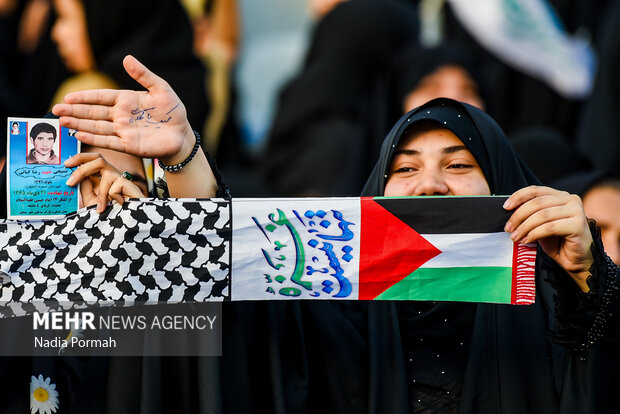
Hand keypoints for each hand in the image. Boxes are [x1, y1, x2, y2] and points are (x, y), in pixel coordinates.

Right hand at [52, 55, 195, 164]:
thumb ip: (143, 75)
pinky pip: (109, 141)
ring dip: (80, 124)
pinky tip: (80, 135)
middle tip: (56, 110)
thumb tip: (127, 58)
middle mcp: (121, 115)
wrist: (182, 135)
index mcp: (126, 100)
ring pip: (97, 127)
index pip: (101, 97)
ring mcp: (123, 131)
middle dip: (75, 111)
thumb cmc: (173, 111)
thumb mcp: (161, 89)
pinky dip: (95, 139)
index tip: (68, 97)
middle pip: (94, 112)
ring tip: (63, 121)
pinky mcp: (129, 145)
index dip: (84, 97)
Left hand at [65, 153, 143, 212]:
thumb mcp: (92, 201)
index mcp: (102, 179)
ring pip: (102, 166)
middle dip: (81, 158)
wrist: (126, 226)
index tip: (65, 165)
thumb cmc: (110, 216)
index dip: (79, 159)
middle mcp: (111, 175)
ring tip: (99, 208)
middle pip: (97, 157)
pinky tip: (117, 206)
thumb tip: (75, 174)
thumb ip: (85, 187)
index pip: (91, 162)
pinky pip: (112, 184)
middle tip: (68, 165)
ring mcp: (120, 178)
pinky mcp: (128, 183)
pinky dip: (109, 197)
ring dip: (98, 188)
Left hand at [504, 185, 593, 291]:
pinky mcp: (578, 225)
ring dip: (524, 227)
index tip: (505, 207)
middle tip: (508, 228)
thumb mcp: (539, 224)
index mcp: (560, 196)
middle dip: (518, 216)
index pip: (536, 190)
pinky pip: (549, 227)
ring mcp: (577, 211)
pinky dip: (534, 234)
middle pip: (537, 203)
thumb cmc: (557, 242)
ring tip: (515, 237)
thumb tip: (509, 210)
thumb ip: (530, 214)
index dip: (518, 196)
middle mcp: (571, 199)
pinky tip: (527, 241)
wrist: (576, 260)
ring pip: (542, 216)